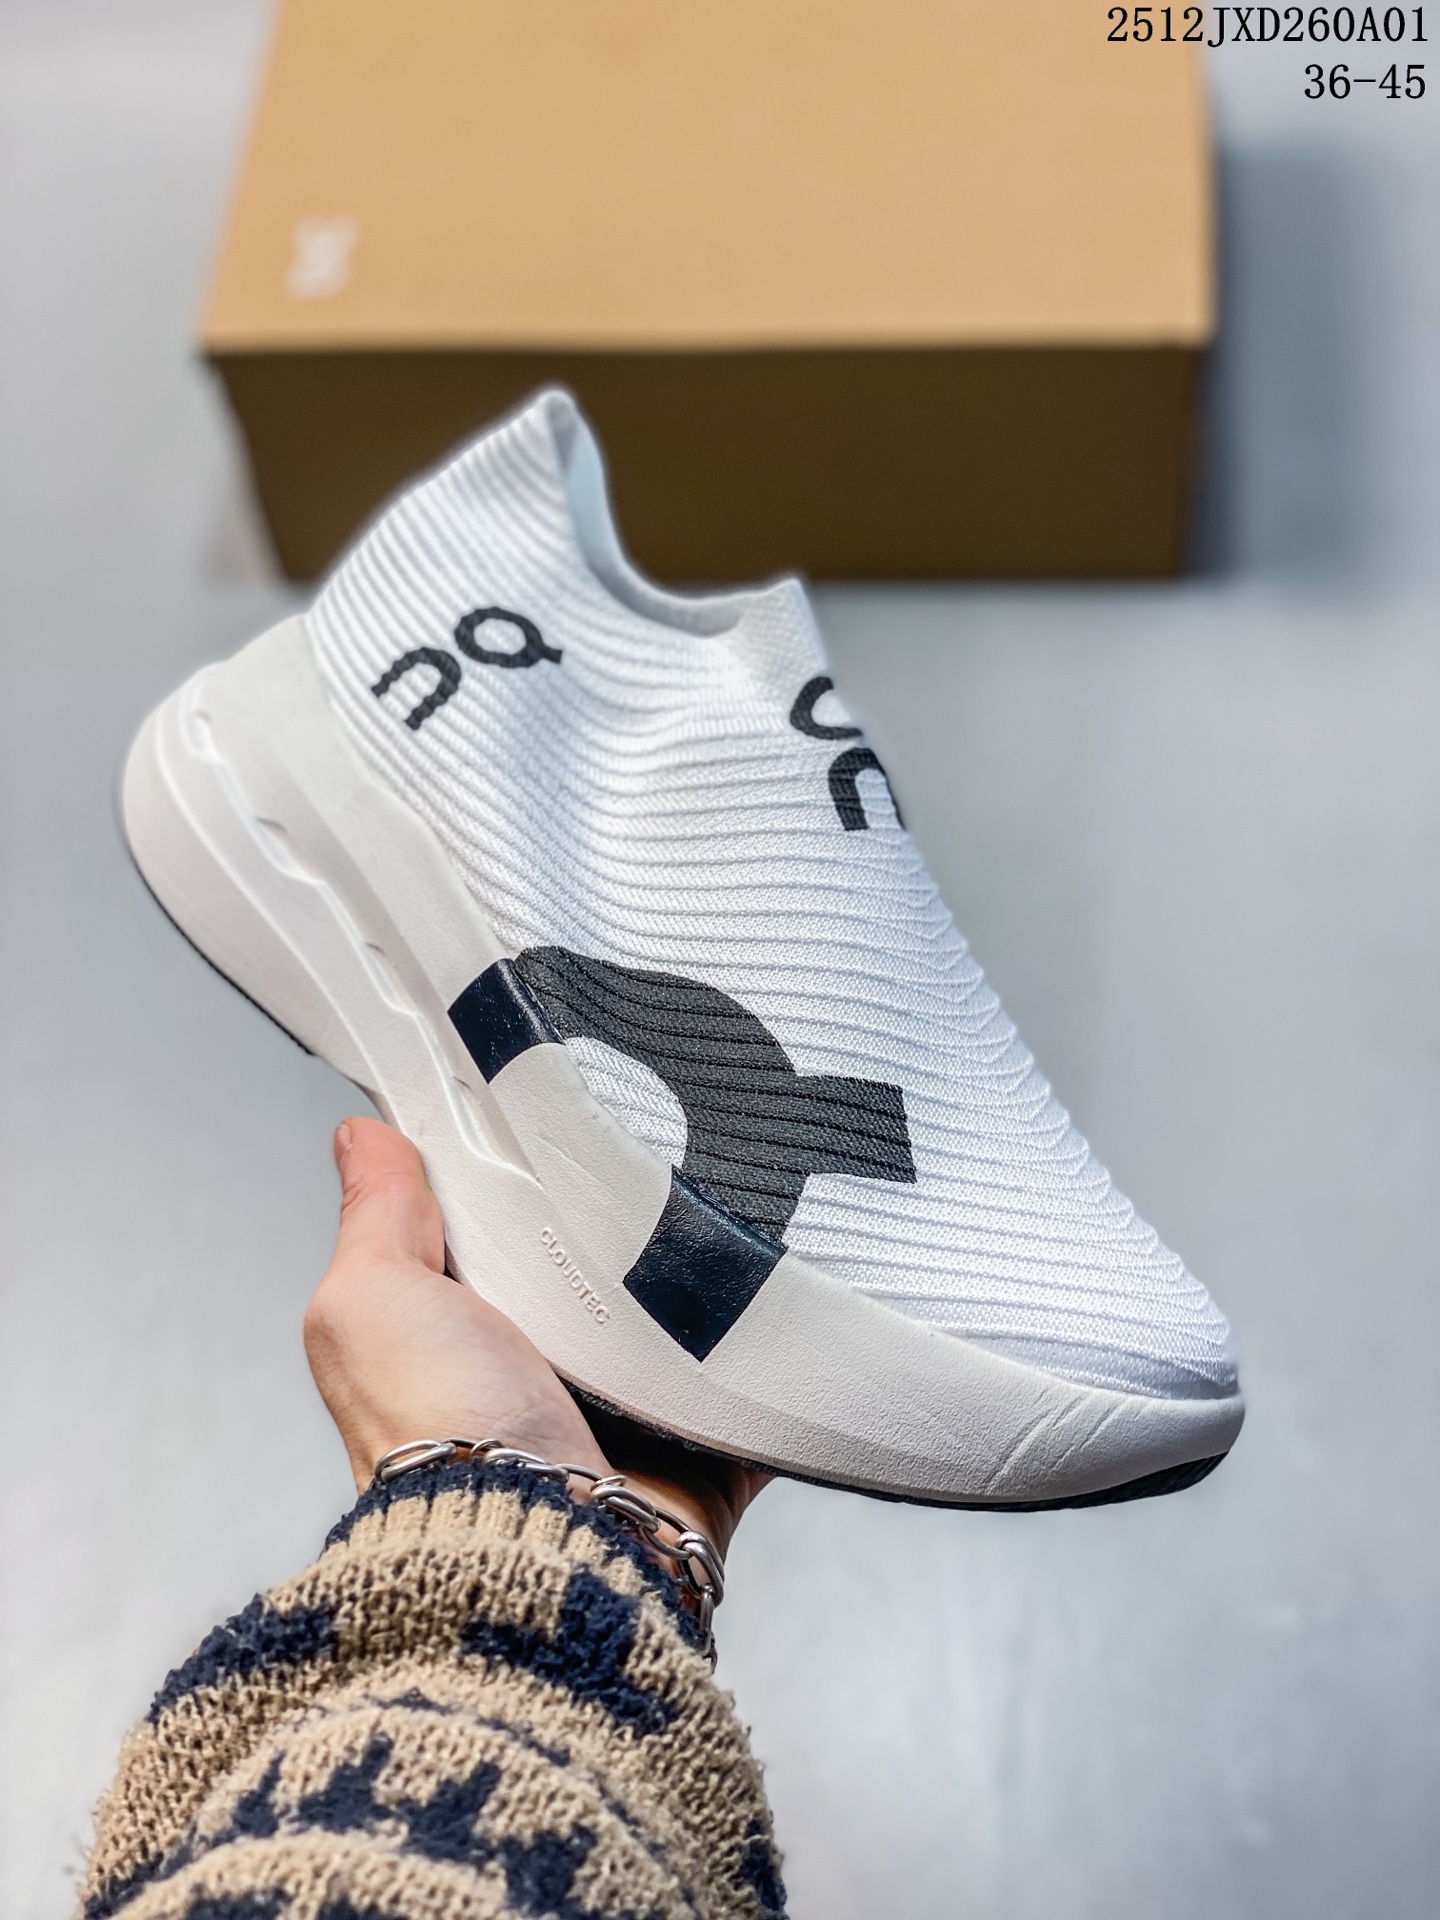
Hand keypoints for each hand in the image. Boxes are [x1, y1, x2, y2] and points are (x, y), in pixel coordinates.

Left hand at [303, 1117, 766, 1557]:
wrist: (541, 1541)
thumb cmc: (441, 1436)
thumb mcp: (372, 1300)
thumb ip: (374, 1217)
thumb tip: (361, 1136)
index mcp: (461, 1332)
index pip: (496, 1228)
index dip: (518, 1175)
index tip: (551, 1113)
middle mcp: (538, 1374)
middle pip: (597, 1266)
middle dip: (626, 1222)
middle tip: (647, 1168)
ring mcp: (624, 1414)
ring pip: (682, 1316)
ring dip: (702, 1280)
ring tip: (718, 1219)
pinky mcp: (701, 1447)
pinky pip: (755, 1385)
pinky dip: (772, 1354)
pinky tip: (782, 1298)